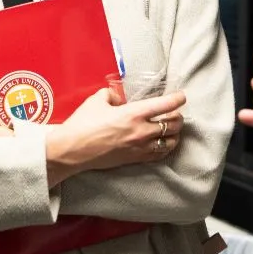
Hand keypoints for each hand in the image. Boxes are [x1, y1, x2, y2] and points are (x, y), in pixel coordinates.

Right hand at [45, 88, 185, 185]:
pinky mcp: (135, 159)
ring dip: (175, 133)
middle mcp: (141, 131)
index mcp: (134, 113)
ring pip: (171, 141)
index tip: (181, 96)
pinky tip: (164, 143)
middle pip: (174, 124)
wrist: (71, 150)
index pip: (167, 105)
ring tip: (172, 128)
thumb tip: (119, 97)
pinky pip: (160, 154)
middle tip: (175, 112)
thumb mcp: (97, 100)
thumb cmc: (82, 124)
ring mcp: (140, 147)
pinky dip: (167, 147)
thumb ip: (112, 94)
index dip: (178, 98)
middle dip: (178, 116)